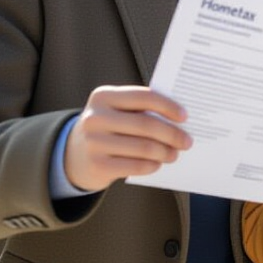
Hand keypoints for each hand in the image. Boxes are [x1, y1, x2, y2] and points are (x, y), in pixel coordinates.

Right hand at [64, 86, 191, 191]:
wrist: (75, 154)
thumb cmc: (109, 127)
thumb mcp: (117, 111)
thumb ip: (141, 109)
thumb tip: (180, 120)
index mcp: (104, 96)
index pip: (143, 97)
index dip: (168, 106)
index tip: (185, 117)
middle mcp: (95, 117)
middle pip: (145, 124)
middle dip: (172, 134)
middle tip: (187, 141)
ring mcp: (93, 142)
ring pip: (142, 147)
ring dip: (165, 152)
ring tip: (174, 154)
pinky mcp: (97, 165)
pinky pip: (134, 166)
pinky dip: (151, 165)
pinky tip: (158, 164)